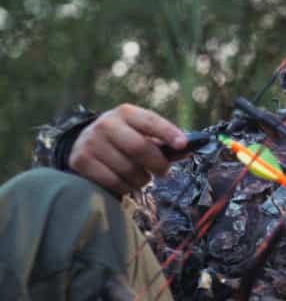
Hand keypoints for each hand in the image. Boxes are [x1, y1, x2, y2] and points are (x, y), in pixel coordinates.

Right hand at [69, 104, 185, 196]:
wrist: (85, 143)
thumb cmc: (124, 140)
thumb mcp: (141, 134)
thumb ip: (164, 141)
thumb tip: (189, 149)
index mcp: (125, 113)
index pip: (150, 121)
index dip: (168, 132)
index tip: (183, 145)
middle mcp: (106, 124)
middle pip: (140, 148)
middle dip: (158, 164)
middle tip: (163, 171)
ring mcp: (91, 142)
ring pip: (129, 170)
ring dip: (141, 179)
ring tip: (139, 175)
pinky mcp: (81, 161)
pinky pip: (114, 182)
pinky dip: (125, 187)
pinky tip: (123, 180)